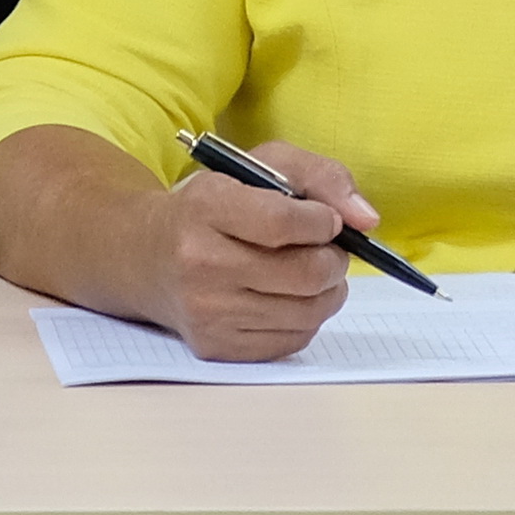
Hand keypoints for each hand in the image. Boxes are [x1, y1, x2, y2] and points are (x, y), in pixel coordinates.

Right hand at [129, 142, 367, 361]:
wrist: (148, 257)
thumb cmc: (213, 207)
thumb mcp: (259, 167)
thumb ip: (321, 177)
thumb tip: (367, 220)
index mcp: (205, 208)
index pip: (282, 223)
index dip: (322, 222)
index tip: (327, 221)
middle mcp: (199, 263)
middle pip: (304, 274)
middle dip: (334, 260)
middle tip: (329, 250)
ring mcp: (206, 312)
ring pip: (307, 312)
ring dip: (327, 291)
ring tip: (313, 273)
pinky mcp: (216, 347)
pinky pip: (293, 340)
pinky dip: (306, 318)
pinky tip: (290, 297)